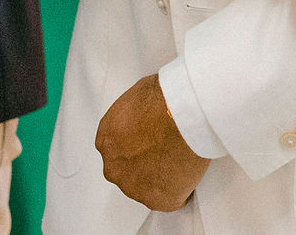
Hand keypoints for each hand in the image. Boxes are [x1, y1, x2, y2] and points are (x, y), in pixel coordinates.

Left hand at [95, 72, 208, 211]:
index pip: (119, 149)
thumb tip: (147, 112)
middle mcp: (115, 167)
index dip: (138, 144)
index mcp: (106, 139)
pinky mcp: (158, 200)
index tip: (153, 140)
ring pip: (147, 187)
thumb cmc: (164, 97)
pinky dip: (180, 190)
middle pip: (128, 170)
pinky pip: (170, 199)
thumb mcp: (139, 94)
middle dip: (146, 163)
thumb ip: (135, 113)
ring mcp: (134, 187)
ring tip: (182, 158)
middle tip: (168, 149)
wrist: (182, 113)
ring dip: (162, 177)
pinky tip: (189, 173)